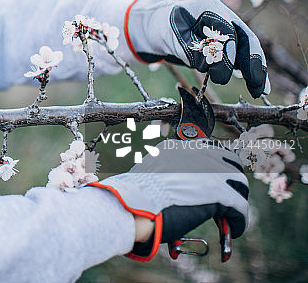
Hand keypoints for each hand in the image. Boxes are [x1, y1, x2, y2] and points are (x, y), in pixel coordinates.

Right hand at [89, 139, 248, 260]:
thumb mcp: (148, 171)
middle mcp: (198, 153)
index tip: (216, 178)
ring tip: (232, 214)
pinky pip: (240, 207)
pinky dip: (239, 220)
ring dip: (237, 198)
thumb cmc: (135, 194)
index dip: (216, 165)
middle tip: (228, 195)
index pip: (209, 148)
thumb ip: (166, 170)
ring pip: (239, 183)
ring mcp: (212, 172)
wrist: (136, 205)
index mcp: (180, 147)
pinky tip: (234, 230)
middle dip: (231, 179)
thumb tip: (175, 182)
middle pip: (230, 162)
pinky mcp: (221, 193)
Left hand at [126, 0, 268, 96]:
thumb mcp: (172, 36)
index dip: (226, 48)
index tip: (222, 67)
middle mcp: (226, 17)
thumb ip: (190, 48)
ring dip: (256, 71)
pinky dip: (255, 73)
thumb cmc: (169, 29)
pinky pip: (247, 59)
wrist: (169, 25)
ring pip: (250, 50)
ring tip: (258, 90)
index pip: (224, 27)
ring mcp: (233, 31)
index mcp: (208, 8)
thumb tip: (209, 65)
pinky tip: (262, 89)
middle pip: (246, 38)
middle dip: (250, 61)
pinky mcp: (235, 45)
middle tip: (252, 81)